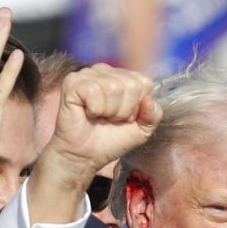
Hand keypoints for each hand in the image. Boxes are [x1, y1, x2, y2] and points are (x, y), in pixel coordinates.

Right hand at [42, 64, 162, 179]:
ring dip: (109, 111)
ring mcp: (88, 74)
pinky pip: (94, 91)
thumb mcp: (141, 130)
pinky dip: (94, 109)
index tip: (124, 118)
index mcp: (122, 77)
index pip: (144, 82)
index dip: (137, 106)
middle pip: (131, 85)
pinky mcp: (72, 82)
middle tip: (110, 119)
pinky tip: (87, 113)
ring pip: (114, 87)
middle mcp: (105, 71)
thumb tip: (149, 100)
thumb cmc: (110, 140)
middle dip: (124, 110)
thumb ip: (153, 115)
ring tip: (99, 117)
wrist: (84, 156)